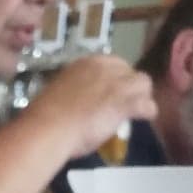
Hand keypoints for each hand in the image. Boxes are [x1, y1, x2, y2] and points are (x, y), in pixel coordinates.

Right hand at [29, 55, 156, 159]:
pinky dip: (148, 111)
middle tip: (124, 101)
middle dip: (129, 85)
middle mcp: (105, 68)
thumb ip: (72, 94)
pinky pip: (146, 104)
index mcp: (86, 64)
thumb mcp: (58, 94)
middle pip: (129, 71)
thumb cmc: (45, 117)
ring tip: (138, 109)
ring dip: (142, 95)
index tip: (110, 92)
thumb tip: (73, 104)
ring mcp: (117, 84)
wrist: (49, 128)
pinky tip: (146, 117)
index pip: (110, 64)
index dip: (114, 78)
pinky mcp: (125, 103)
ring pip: (143, 83)